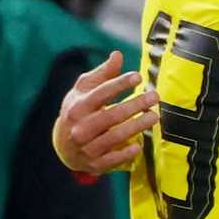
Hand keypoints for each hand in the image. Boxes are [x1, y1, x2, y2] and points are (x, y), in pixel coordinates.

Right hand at [53, 50, 159, 173]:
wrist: (64, 146)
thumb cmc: (79, 111)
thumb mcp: (84, 91)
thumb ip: (102, 74)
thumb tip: (117, 54)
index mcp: (78, 107)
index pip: (100, 93)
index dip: (119, 84)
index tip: (138, 77)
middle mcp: (80, 127)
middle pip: (111, 115)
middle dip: (135, 105)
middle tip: (155, 96)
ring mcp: (86, 147)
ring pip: (114, 136)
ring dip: (136, 126)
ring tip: (154, 116)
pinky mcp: (94, 163)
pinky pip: (111, 159)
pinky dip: (124, 153)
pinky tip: (138, 146)